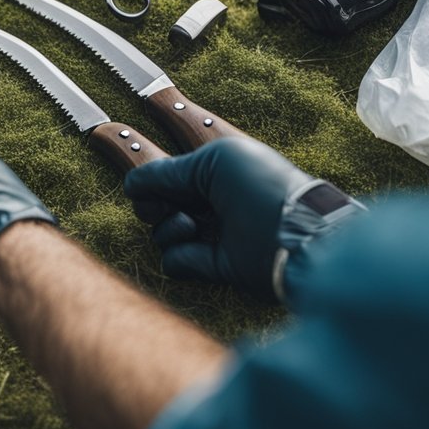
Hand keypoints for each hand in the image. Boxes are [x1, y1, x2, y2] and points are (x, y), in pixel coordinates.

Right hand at [124, 138, 363, 302]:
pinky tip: (193, 246)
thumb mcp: (213, 163)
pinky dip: (178, 255)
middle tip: (163, 206)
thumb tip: (131, 184)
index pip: (166, 177)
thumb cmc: (261, 187)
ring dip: (168, 229)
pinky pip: (175, 261)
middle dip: (154, 205)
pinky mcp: (214, 265)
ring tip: (191, 225)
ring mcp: (212, 235)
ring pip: (163, 233)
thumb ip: (168, 171)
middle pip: (159, 206)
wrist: (297, 236)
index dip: (152, 181)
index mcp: (215, 174)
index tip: (146, 186)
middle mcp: (211, 204)